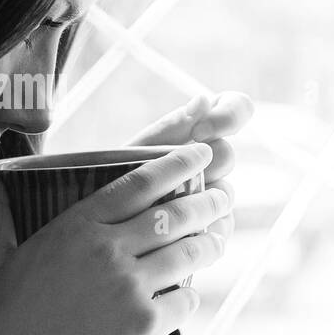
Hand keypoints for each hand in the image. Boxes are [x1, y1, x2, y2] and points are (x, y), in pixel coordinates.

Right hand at [0, 143, 230, 334]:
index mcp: (75, 227)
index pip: (139, 183)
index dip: (177, 163)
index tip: (202, 154)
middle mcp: (108, 250)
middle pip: (175, 215)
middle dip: (207, 202)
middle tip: (223, 197)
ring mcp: (130, 288)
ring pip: (188, 254)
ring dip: (210, 244)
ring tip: (218, 240)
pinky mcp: (145, 327)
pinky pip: (184, 301)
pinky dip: (189, 295)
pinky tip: (186, 294)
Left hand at [126, 91, 254, 242]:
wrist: (96, 222)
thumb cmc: (112, 179)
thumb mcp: (134, 151)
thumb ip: (169, 129)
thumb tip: (203, 101)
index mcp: (196, 130)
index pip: (237, 108)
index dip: (229, 116)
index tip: (199, 133)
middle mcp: (208, 159)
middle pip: (227, 156)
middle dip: (203, 165)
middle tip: (178, 177)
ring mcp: (211, 192)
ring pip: (225, 194)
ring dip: (201, 200)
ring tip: (170, 209)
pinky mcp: (211, 224)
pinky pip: (221, 225)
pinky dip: (204, 229)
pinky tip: (184, 234)